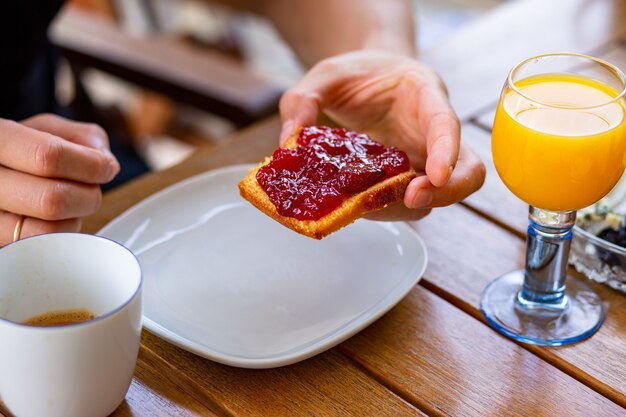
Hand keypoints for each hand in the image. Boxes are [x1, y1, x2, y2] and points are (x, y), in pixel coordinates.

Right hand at [0, 114, 119, 245]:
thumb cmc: (24, 150)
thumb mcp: (48, 129)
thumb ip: (83, 137)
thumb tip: (106, 163)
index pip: (48, 156)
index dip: (90, 165)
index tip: (105, 168)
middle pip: (52, 200)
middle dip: (87, 196)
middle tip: (90, 189)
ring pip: (48, 231)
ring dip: (75, 219)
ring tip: (70, 204)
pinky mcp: (1, 243)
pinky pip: (43, 250)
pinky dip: (62, 236)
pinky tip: (55, 220)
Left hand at [279, 50, 485, 220]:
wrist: (366, 80)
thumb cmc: (356, 74)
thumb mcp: (325, 75)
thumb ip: (303, 100)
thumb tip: (289, 142)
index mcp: (424, 94)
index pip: (447, 123)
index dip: (447, 151)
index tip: (435, 176)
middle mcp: (433, 132)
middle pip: (465, 170)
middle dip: (445, 192)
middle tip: (411, 199)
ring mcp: (423, 159)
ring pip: (437, 194)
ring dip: (406, 207)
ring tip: (363, 206)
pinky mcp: (407, 178)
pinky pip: (407, 201)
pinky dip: (386, 209)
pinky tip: (355, 206)